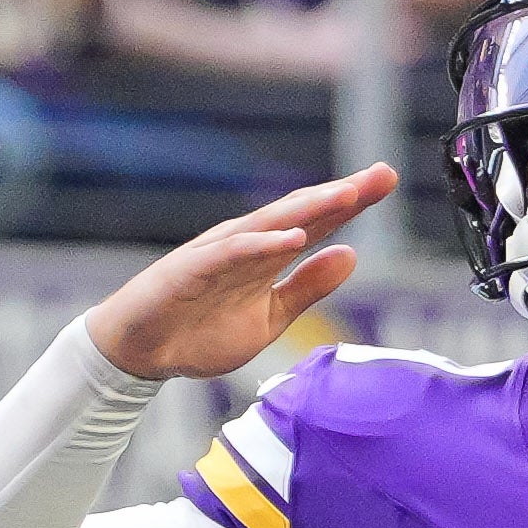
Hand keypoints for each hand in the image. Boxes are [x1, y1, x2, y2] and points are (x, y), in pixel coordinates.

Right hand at [86, 166, 396, 382]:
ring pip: (271, 223)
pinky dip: (262, 243)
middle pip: (301, 211)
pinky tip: (292, 238)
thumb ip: (307, 287)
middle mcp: (248, 244)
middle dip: (341, 193)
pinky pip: (232, 253)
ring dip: (309, 208)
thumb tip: (351, 255)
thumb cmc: (199, 332)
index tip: (387, 179)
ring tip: (347, 194)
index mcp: (268, 255)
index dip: (352, 202)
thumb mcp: (269, 318)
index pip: (317, 222)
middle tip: (382, 174)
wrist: (141, 353)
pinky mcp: (193, 269)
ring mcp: (220, 253)